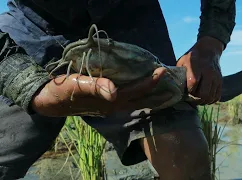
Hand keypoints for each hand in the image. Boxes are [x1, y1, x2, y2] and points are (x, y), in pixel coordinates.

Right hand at [31, 67, 168, 116]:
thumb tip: (113, 91)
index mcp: (108, 102)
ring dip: (148, 94)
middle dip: (154, 90)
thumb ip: (95, 87)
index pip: (134, 92)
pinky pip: (126, 100)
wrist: (49, 101)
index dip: (149, 82)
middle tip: (167, 79)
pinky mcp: (104, 103)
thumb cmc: (62, 91)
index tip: (161, 71)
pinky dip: (137, 94)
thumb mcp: (77, 85)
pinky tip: (140, 88)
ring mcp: (109, 106)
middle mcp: (112, 106)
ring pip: (134, 101)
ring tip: (160, 85)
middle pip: (139, 100)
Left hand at [176, 36, 222, 104]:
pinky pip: (217, 97)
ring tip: (197, 98)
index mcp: (197, 66)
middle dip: (195, 100)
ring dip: (202, 101)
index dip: (189, 90)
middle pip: (204, 94)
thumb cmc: (192, 57)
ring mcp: (216, 78)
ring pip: (210, 97)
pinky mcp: (221, 82)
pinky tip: (204, 97)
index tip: (185, 91)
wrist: (208, 50)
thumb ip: (179, 74)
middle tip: (191, 98)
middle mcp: (208, 72)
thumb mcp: (182, 61)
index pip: (194, 82)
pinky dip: (210, 100)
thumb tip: (173, 88)